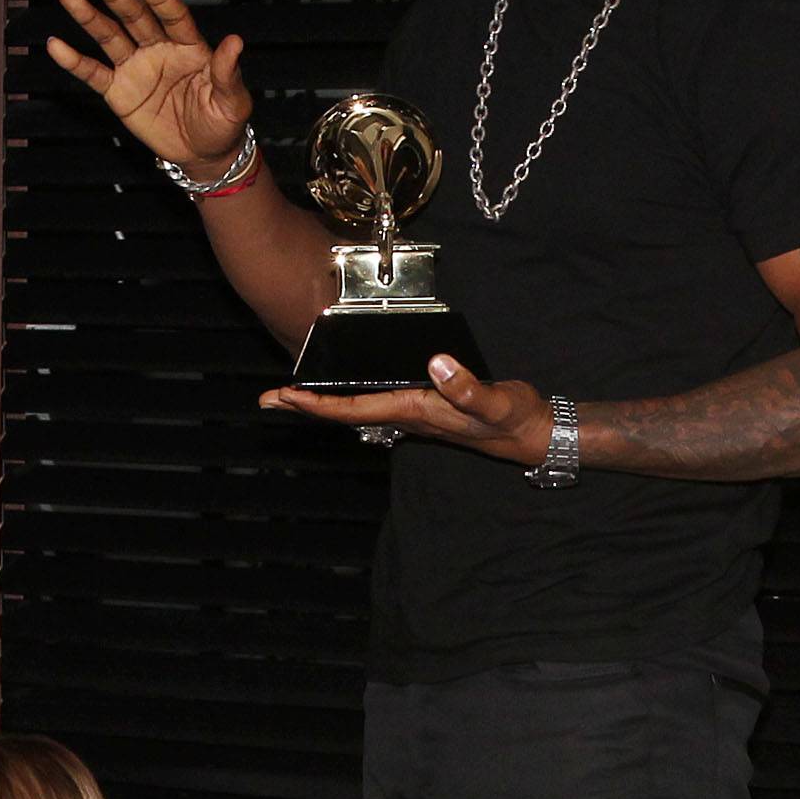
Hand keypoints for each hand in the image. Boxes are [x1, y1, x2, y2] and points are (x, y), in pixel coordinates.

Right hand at [44, 0, 252, 173]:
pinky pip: (93, 74)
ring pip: (109, 37)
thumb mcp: (232, 102)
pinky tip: (56, 45)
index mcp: (190, 46)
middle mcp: (159, 49)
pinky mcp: (118, 91)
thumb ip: (228, 73)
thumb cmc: (222, 124)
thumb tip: (235, 41)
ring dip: (89, 17)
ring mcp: (136, 67)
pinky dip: (74, 61)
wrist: (203, 154)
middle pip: (134, 17)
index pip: (173, 15)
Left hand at [262, 354, 549, 461]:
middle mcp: (408, 416)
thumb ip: (467, 387)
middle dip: (306, 406)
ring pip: (357, 409)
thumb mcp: (495, 402)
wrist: (532, 433)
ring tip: (293, 394)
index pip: (354, 409)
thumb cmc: (514, 418)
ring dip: (324, 403)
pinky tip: (344, 389)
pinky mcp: (424, 407)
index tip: (285, 396)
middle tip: (267, 399)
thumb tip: (436, 364)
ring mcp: (414, 415)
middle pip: (346, 413)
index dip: (317, 404)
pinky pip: (375, 403)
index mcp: (415, 411)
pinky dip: (350, 397)